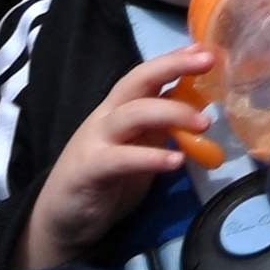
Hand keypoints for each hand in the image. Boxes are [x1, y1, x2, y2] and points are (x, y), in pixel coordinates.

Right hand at [23, 44, 210, 269]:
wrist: (60, 220)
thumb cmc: (105, 181)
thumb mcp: (139, 148)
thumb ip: (162, 128)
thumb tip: (200, 109)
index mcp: (119, 109)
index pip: (147, 75)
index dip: (175, 60)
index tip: (206, 49)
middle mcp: (106, 117)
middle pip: (137, 81)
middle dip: (172, 67)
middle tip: (209, 62)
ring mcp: (95, 141)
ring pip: (132, 114)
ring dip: (171, 113)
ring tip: (204, 123)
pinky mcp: (89, 169)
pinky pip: (122, 158)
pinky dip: (151, 157)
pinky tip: (175, 161)